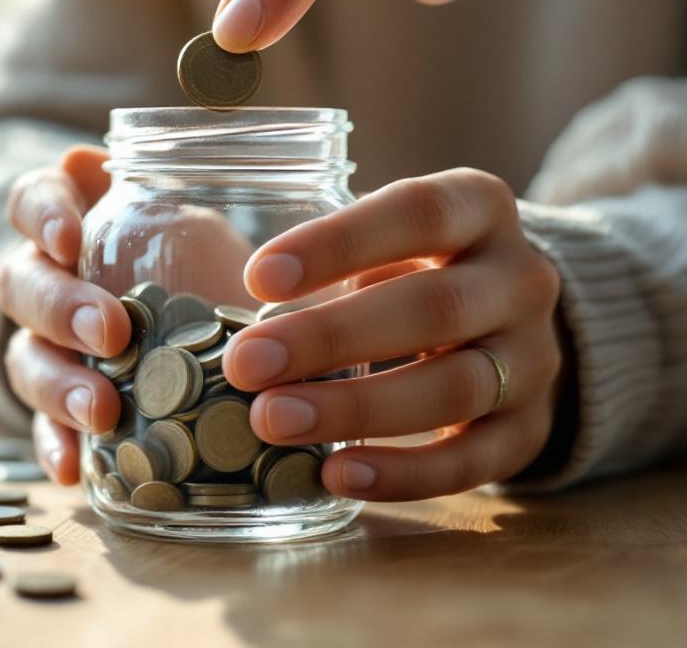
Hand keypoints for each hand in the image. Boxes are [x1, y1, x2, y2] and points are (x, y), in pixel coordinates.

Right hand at [0, 147, 261, 483]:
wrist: (153, 308)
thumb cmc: (180, 251)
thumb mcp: (196, 219)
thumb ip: (219, 203)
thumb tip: (313, 207)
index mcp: (70, 218)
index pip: (33, 199)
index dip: (43, 216)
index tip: (73, 239)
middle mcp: (43, 278)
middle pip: (23, 284)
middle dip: (62, 308)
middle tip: (110, 331)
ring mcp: (43, 343)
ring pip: (25, 356)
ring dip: (59, 384)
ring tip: (102, 411)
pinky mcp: (54, 402)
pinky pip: (41, 424)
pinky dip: (56, 444)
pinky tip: (75, 469)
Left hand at [223, 168, 563, 499]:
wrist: (513, 321)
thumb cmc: (412, 267)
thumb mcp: (382, 234)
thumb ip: (311, 242)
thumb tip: (153, 226)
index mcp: (478, 209)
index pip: (417, 213)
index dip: (338, 244)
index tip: (257, 276)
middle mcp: (520, 279)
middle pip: (434, 307)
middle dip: (332, 337)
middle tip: (245, 364)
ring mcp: (532, 360)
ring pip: (453, 388)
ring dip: (357, 409)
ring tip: (272, 421)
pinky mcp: (529, 431)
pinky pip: (474, 462)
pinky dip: (405, 475)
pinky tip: (335, 476)